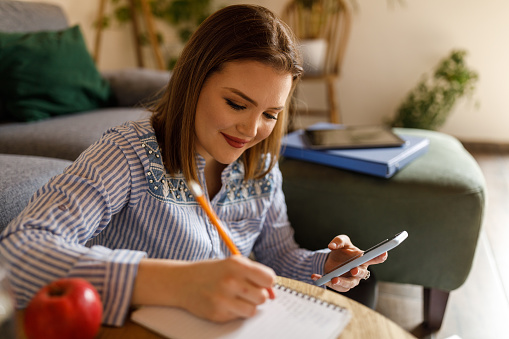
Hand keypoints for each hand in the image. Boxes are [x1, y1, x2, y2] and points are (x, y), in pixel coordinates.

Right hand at [132, 256, 275, 322]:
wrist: (182, 282)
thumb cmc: (212, 272)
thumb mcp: (232, 264)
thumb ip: (254, 274)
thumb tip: (273, 294)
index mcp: (236, 265)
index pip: (269, 278)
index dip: (267, 282)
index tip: (260, 282)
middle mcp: (230, 281)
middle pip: (263, 297)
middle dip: (257, 295)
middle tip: (246, 290)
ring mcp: (223, 299)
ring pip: (253, 310)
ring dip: (248, 305)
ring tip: (236, 297)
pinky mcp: (218, 314)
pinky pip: (239, 317)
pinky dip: (235, 311)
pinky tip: (225, 303)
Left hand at [311, 235, 386, 292]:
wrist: (332, 260)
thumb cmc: (342, 250)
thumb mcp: (341, 241)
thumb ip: (338, 241)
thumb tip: (331, 246)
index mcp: (362, 258)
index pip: (374, 258)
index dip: (380, 257)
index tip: (383, 253)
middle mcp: (359, 270)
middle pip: (362, 273)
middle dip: (358, 272)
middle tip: (354, 270)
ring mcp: (351, 280)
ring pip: (350, 283)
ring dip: (342, 282)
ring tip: (333, 279)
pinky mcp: (342, 286)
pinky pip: (336, 286)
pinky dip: (325, 282)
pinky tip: (315, 276)